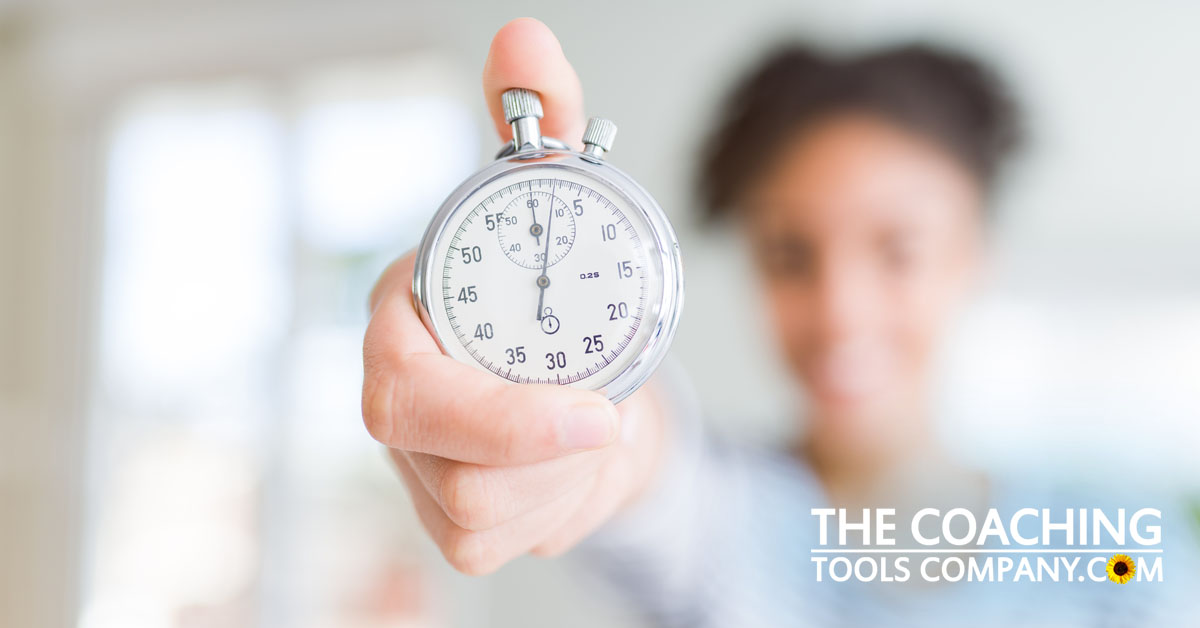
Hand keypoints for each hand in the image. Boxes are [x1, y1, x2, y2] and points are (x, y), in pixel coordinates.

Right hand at [362, 18, 668, 575]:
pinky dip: (563, 506)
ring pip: (485, 517)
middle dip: (544, 458)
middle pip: (448, 472)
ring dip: (567, 476)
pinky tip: (571, 465)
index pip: (400, 385)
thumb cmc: (553, 289)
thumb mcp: (555, 200)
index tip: (589, 413)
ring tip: (589, 422)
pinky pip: (505, 544)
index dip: (490, 413)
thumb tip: (523, 38)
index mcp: (404, 323)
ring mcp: (419, 468)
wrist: (583, 377)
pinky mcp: (453, 522)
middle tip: (609, 422)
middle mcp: (400, 401)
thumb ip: (539, 118)